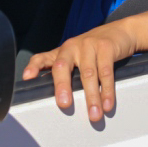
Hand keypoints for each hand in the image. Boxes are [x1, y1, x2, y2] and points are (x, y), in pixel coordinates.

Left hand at [22, 21, 137, 122]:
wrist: (120, 31)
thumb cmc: (94, 49)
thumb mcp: (76, 57)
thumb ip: (66, 73)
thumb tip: (59, 101)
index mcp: (62, 51)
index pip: (42, 57)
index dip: (33, 67)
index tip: (27, 78)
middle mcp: (72, 46)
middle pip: (62, 66)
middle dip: (62, 86)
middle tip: (64, 104)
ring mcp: (88, 45)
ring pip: (88, 74)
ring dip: (91, 97)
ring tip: (93, 115)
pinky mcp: (106, 47)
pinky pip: (105, 72)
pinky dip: (107, 90)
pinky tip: (107, 104)